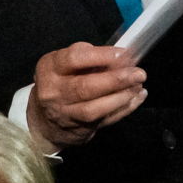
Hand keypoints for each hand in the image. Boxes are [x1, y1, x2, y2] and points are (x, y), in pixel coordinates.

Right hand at [27, 43, 146, 154]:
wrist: (44, 120)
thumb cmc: (59, 82)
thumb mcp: (63, 64)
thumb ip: (88, 57)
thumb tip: (122, 55)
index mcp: (50, 68)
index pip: (74, 59)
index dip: (101, 56)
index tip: (123, 54)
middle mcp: (55, 92)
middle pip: (85, 87)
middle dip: (116, 79)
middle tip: (138, 73)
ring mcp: (67, 113)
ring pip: (95, 108)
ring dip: (121, 97)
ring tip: (138, 85)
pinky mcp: (81, 129)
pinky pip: (106, 120)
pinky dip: (125, 108)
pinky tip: (137, 97)